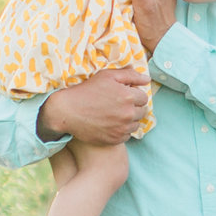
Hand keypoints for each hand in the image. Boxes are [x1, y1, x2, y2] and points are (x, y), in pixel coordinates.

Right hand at [37, 68, 152, 144]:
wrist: (68, 111)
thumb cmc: (87, 90)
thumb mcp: (107, 76)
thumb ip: (130, 75)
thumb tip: (147, 79)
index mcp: (128, 96)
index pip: (143, 97)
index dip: (133, 95)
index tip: (122, 95)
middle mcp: (128, 113)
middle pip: (142, 112)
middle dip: (133, 107)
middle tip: (117, 105)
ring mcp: (122, 128)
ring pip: (135, 124)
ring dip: (129, 120)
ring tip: (113, 114)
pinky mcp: (115, 139)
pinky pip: (126, 136)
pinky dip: (121, 130)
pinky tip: (110, 124)